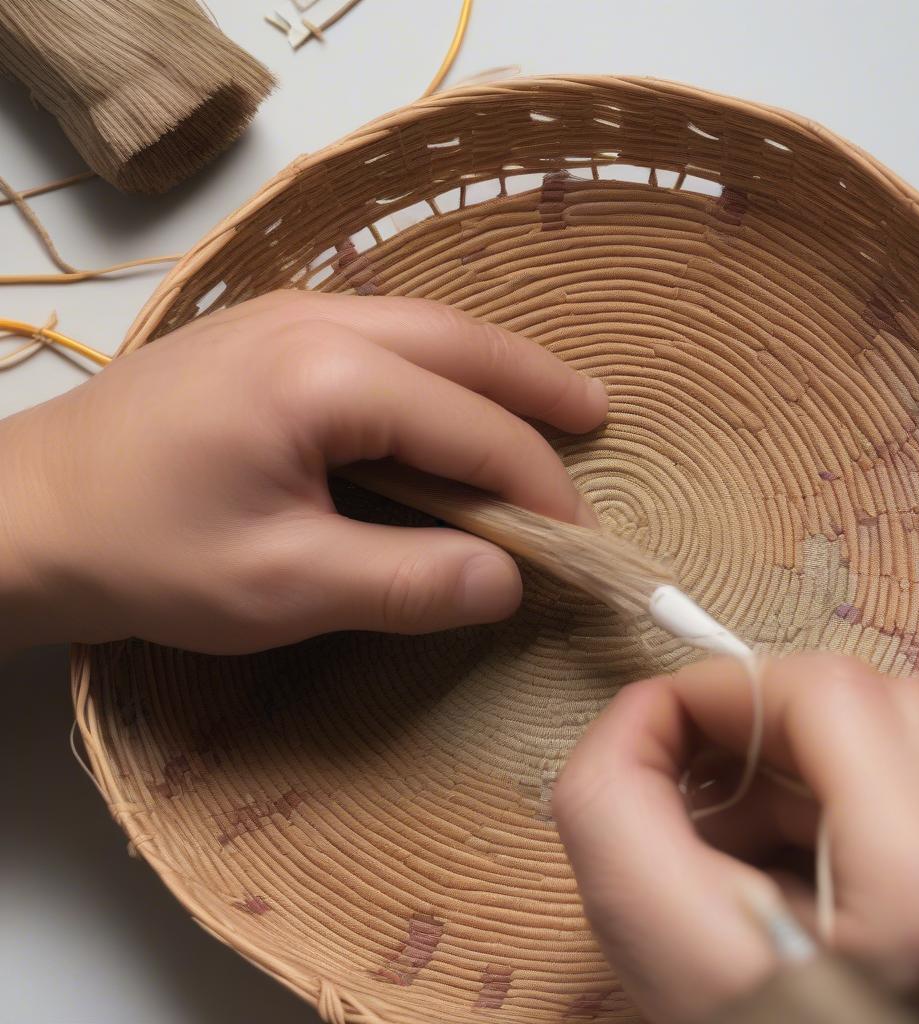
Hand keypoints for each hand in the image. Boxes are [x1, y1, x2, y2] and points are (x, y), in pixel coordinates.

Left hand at [0, 292, 605, 652]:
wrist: (22, 514)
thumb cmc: (146, 554)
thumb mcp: (285, 589)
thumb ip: (409, 583)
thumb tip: (508, 581)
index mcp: (326, 378)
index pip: (470, 428)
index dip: (535, 486)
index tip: (575, 542)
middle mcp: (315, 321)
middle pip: (460, 343)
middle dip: (536, 383)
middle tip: (596, 414)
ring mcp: (284, 313)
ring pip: (423, 325)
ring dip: (490, 365)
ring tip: (547, 398)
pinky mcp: (263, 329)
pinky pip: (380, 331)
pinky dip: (436, 363)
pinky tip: (447, 391)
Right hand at [553, 654, 918, 1023]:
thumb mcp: (642, 931)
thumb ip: (611, 793)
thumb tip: (646, 707)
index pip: (834, 695)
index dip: (725, 689)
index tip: (653, 729)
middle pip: (870, 701)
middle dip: (758, 720)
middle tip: (691, 773)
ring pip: (875, 736)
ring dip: (778, 762)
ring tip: (721, 833)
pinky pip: (876, 784)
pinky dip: (801, 798)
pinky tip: (757, 860)